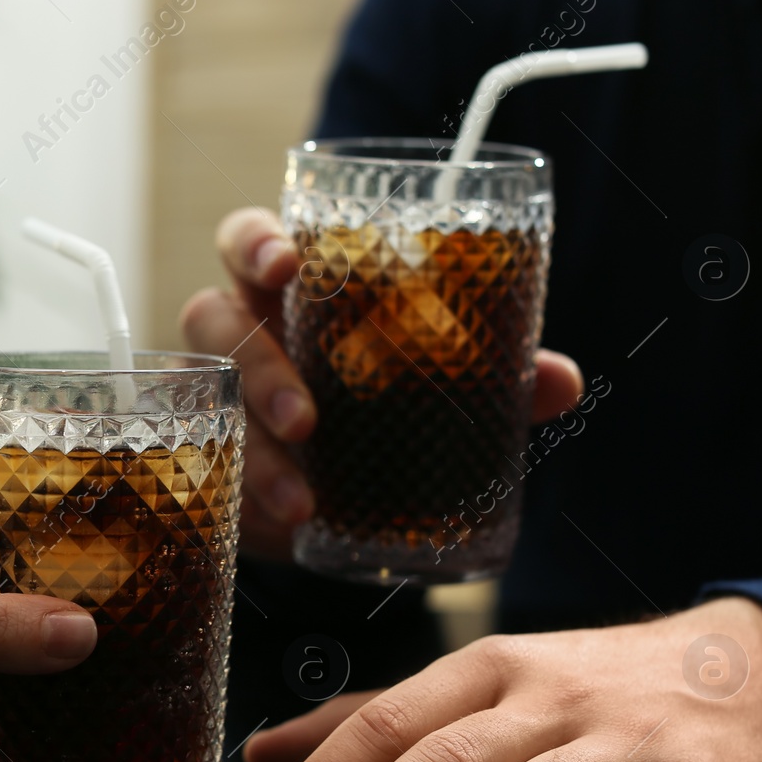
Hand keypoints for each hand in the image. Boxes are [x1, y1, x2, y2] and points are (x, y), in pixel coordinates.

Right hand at [179, 206, 584, 558]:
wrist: (347, 504)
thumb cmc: (388, 415)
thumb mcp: (441, 392)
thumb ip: (495, 379)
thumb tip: (560, 378)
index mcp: (292, 292)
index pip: (251, 240)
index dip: (258, 242)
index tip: (288, 262)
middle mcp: (243, 331)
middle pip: (213, 315)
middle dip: (258, 365)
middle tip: (305, 420)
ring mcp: (216, 393)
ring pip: (208, 397)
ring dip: (254, 446)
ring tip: (301, 499)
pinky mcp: (207, 455)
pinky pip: (200, 463)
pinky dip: (245, 493)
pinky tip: (285, 522)